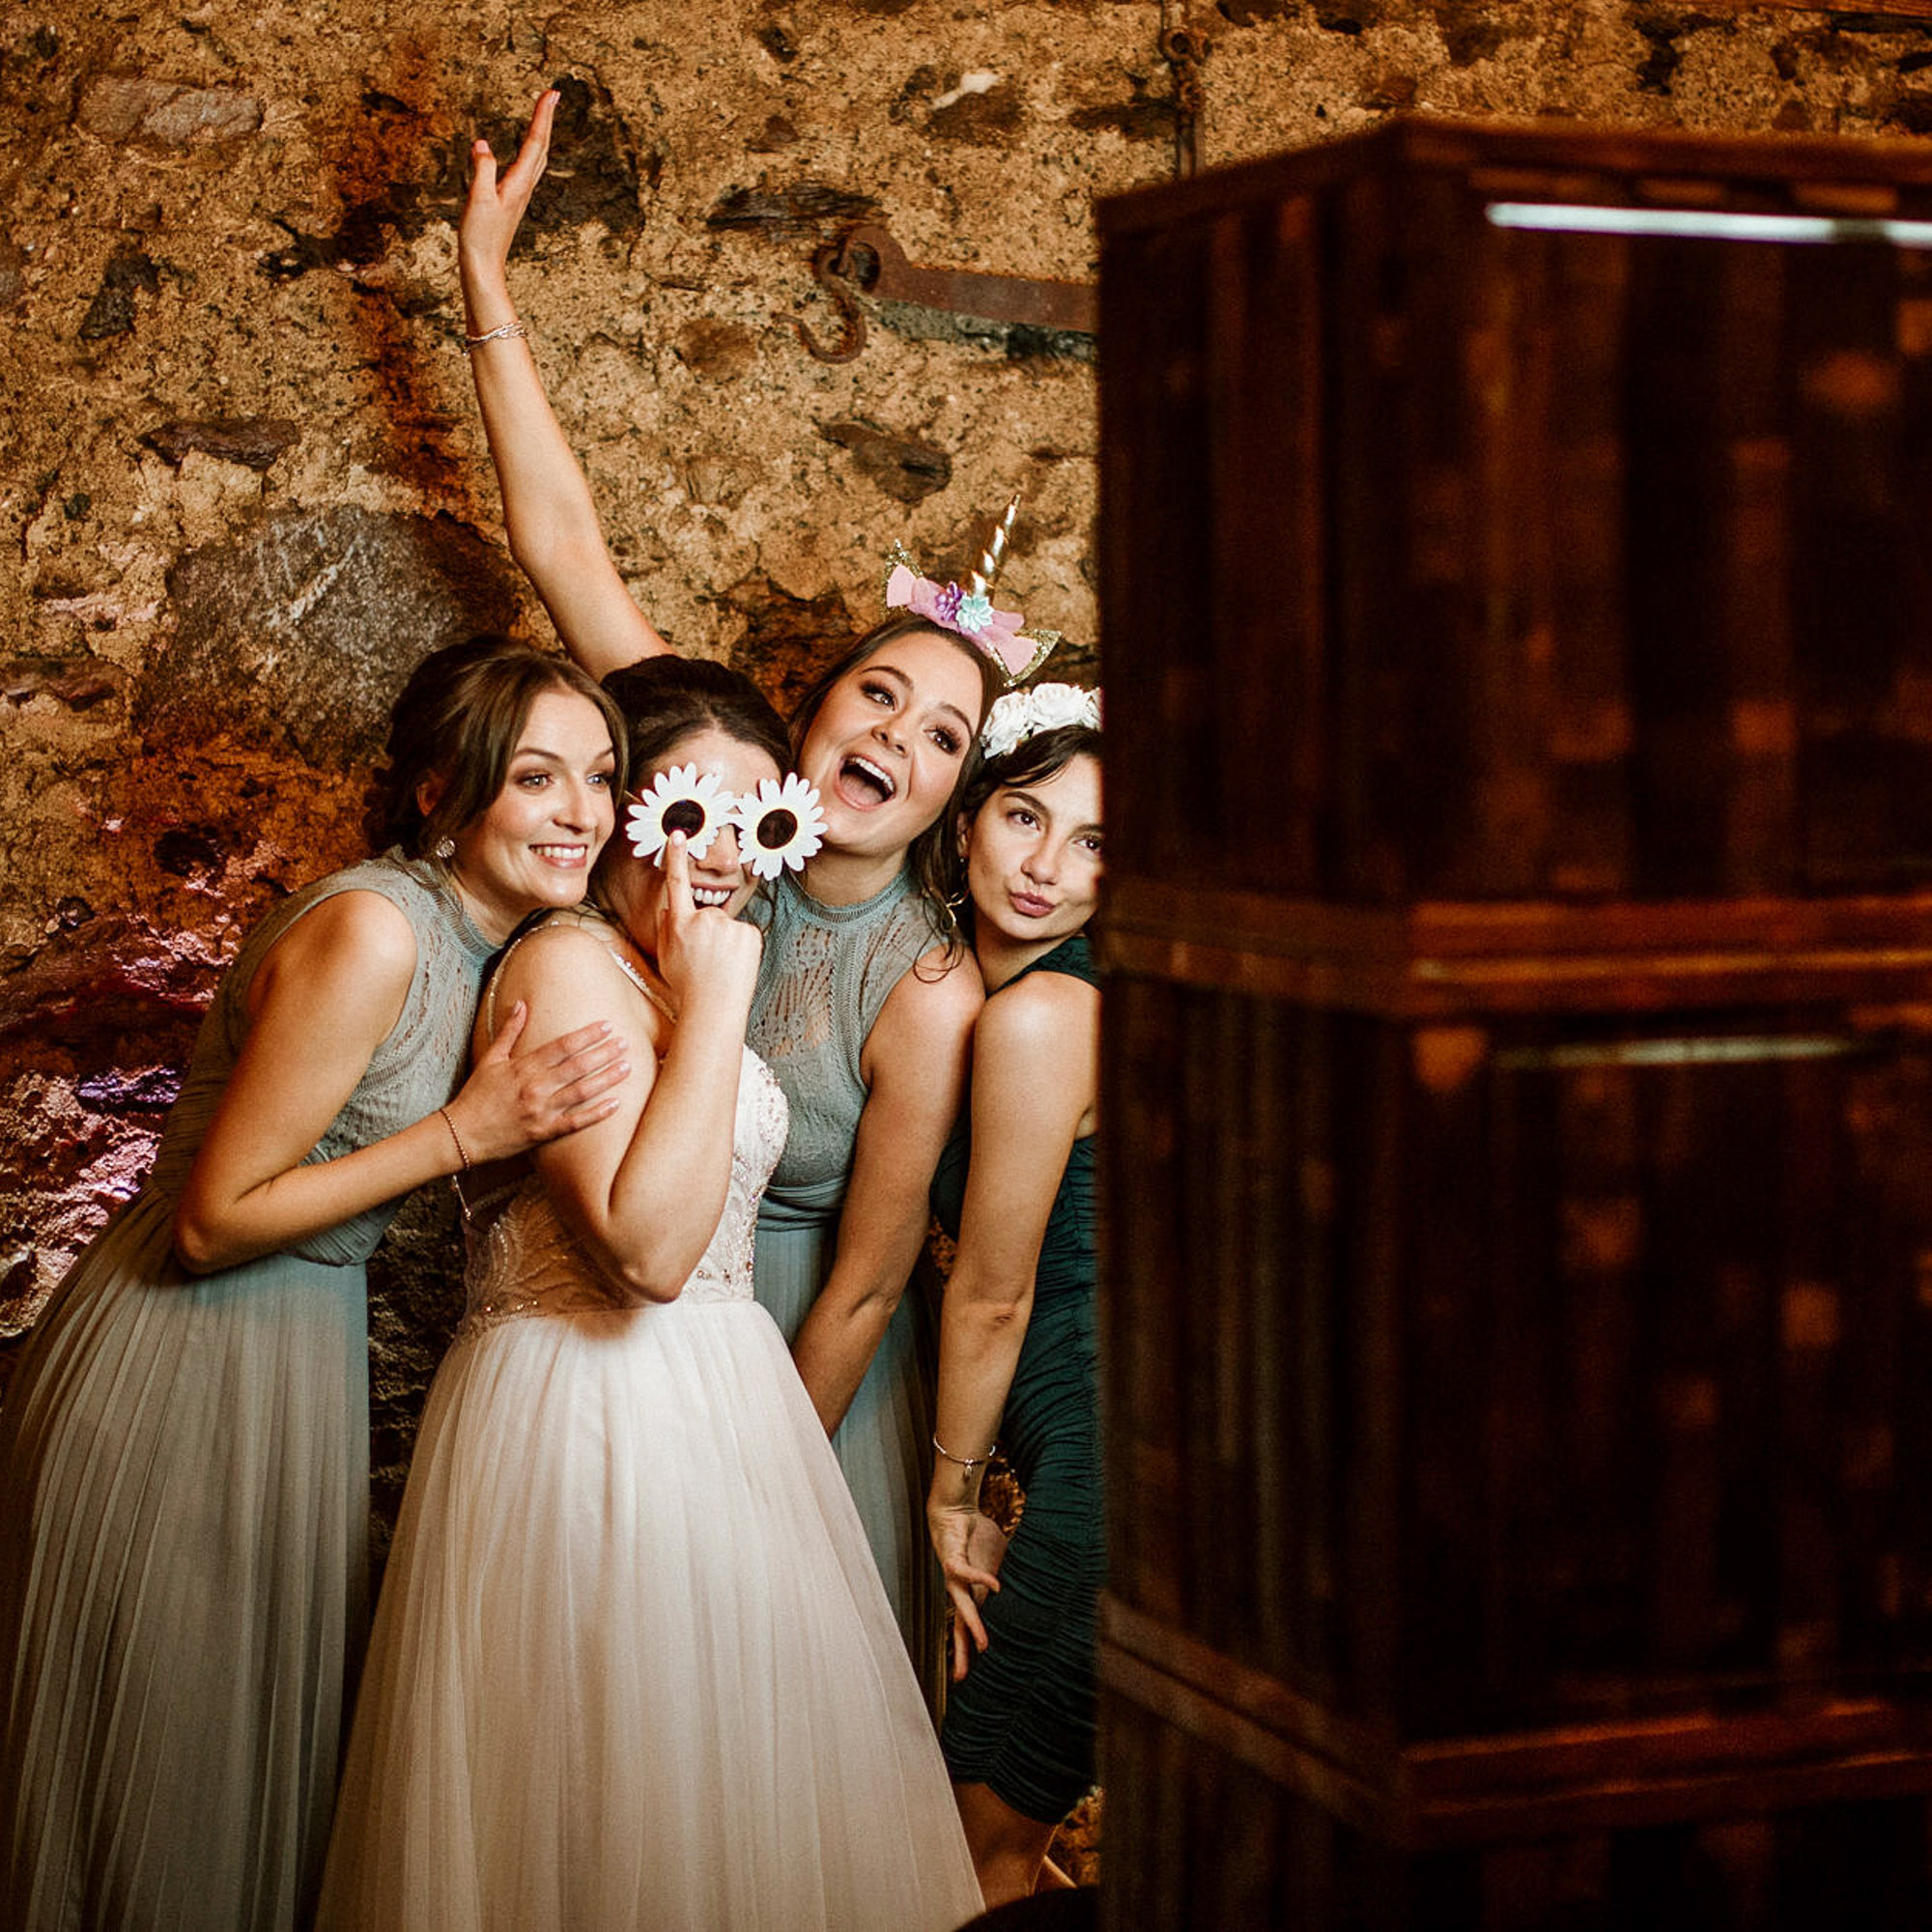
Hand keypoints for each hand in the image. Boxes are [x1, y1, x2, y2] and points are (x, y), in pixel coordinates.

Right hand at [441, 999, 628, 1163]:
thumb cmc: (477, 1095)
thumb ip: (509, 1031)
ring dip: (607, 1079)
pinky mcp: (544, 1133)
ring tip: (627, 1067)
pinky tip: (616, 1104)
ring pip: (581, 1092)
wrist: (463, 1134)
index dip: (586, 1035)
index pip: (562, 1046)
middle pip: (577, 1066)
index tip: (607, 1025)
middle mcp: (535, 1087)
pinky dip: (597, 1114)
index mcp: (523, 1067)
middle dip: (604, 1053)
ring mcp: (541, 1111)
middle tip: (626, 1042)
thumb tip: (521, 1003)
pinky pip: (576, 1123)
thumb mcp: (491, 1059)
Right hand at [460, 89, 556, 287]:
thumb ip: (481, 169)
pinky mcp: (511, 202)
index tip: (552, 92)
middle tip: (552, 94)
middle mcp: (524, 188)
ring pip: (536, 159)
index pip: (534, 142)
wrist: (484, 267)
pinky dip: (531, 152)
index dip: (543, 116)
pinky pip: (526, 170)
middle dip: (546, 119)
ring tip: (544, 115)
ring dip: (541, 134)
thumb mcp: (478, 199)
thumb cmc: (480, 237)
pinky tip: (526, 153)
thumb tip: (482, 144)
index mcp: (518, 183)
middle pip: (540, 147)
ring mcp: (519, 195)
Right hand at [655, 833, 761, 1020]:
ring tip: (721, 967)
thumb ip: (666, 930)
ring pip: (727, 928)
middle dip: (708, 933)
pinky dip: (741, 949)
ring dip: (726, 943)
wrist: (714, 1009)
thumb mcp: (666, 958)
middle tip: (706, 961)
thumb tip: (669, 910)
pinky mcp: (748, 933)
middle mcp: (703, 919)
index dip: (676, 858)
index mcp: (679, 924)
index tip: (678, 834)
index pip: (676, 884)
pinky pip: (743, 936)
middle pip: (708, 916)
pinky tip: (736, 966)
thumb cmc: (688, 988)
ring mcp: (727, 925)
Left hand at [928, 1499, 1007, 1682]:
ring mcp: (954, 1578)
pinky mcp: (953, 1559)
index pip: (969, 1628)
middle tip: (963, 1679)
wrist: (956, 1511)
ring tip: (983, 1645)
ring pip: (962, 1607)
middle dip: (962, 1653)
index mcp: (971, 1594)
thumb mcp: (1001, 1561)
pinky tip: (996, 1585)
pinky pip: (967, 1572)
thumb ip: (1013, 1577)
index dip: (971, 1650)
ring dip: (973, 1626)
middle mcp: (960, 1591)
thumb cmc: (976, 1537)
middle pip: (959, 1628)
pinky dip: (982, 1578)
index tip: (971, 1676)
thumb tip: (1039, 1587)